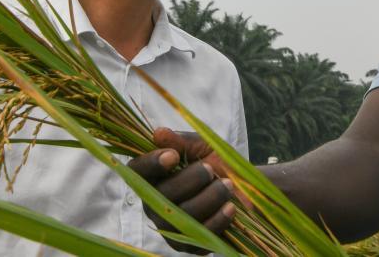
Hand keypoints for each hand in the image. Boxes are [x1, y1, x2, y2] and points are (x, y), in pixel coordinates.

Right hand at [127, 127, 236, 253]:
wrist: (241, 187)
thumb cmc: (214, 162)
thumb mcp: (201, 145)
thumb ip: (181, 141)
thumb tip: (158, 133)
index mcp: (152, 176)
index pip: (137, 171)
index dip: (151, 164)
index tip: (173, 156)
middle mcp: (154, 203)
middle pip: (162, 195)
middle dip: (191, 180)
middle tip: (211, 169)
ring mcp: (169, 227)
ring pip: (183, 217)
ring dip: (210, 198)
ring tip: (227, 185)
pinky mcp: (186, 245)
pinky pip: (199, 236)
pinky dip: (218, 220)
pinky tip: (230, 207)